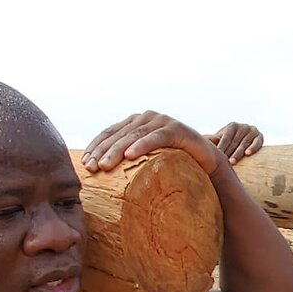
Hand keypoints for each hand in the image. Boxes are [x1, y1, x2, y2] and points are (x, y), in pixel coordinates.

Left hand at [82, 111, 224, 178]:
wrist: (208, 164)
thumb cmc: (175, 165)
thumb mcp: (147, 161)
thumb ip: (129, 159)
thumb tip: (100, 174)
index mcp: (136, 122)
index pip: (109, 133)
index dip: (95, 147)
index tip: (84, 164)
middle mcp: (147, 117)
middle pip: (119, 134)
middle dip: (103, 151)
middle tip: (92, 168)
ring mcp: (162, 121)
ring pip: (134, 135)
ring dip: (118, 151)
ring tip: (106, 165)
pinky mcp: (177, 129)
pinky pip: (156, 137)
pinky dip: (142, 146)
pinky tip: (131, 156)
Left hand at [206, 123, 264, 164]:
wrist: (248, 139)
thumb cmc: (230, 142)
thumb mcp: (222, 138)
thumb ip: (213, 140)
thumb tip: (199, 141)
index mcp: (232, 126)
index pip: (226, 138)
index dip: (221, 147)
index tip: (215, 157)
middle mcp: (243, 126)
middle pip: (234, 142)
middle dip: (228, 153)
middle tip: (223, 162)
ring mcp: (252, 130)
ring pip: (244, 144)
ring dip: (238, 154)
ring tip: (232, 162)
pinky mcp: (260, 136)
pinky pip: (257, 143)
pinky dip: (253, 148)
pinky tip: (248, 154)